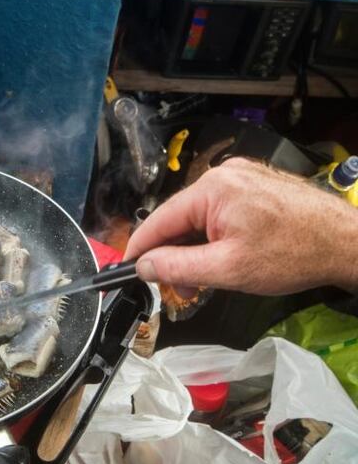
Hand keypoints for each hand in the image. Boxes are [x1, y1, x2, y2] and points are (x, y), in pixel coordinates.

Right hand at [124, 157, 357, 295]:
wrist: (347, 243)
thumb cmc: (294, 254)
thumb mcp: (227, 269)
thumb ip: (177, 267)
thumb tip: (143, 266)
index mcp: (212, 189)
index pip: (159, 220)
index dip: (140, 248)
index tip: (127, 269)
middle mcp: (223, 175)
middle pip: (179, 218)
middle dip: (174, 254)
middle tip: (178, 288)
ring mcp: (241, 177)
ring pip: (199, 217)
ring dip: (194, 247)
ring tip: (204, 278)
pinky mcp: (254, 184)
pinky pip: (218, 211)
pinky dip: (213, 235)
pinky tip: (221, 256)